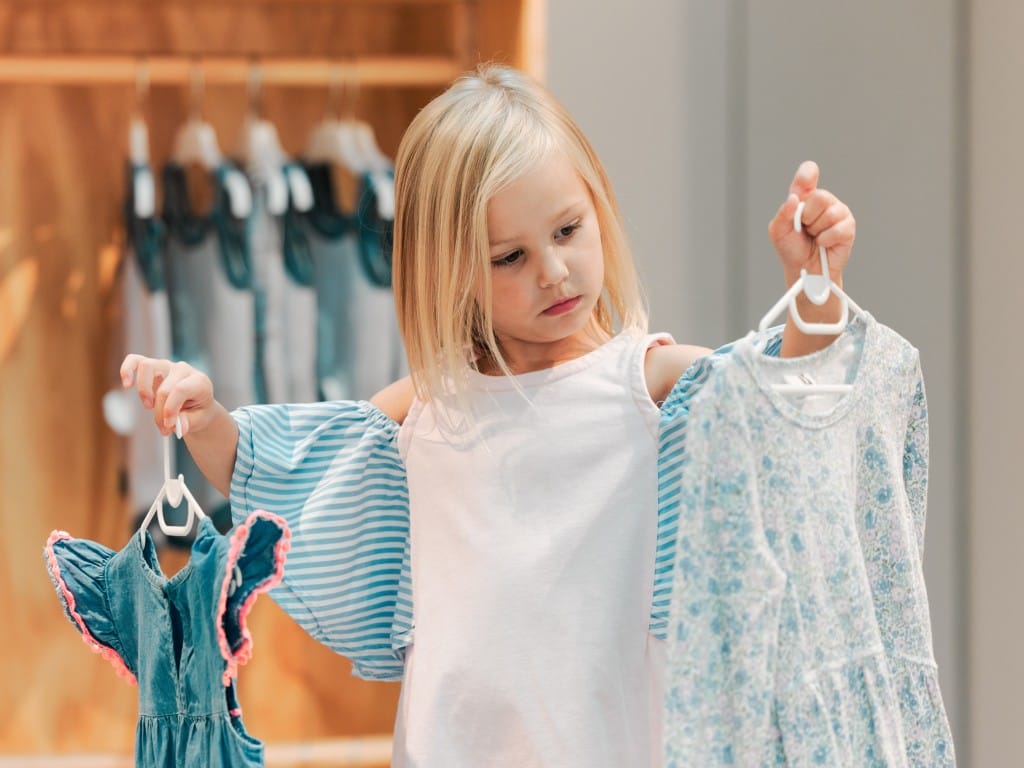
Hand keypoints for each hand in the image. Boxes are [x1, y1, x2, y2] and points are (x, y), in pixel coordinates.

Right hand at [119, 355, 215, 437]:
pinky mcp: (152, 366)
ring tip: (148, 406)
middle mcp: (183, 369)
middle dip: (160, 412)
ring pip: (147, 367)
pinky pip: (135, 360)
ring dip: (143, 391)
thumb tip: (176, 426)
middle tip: (164, 428)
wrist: (197, 405)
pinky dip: (127, 370)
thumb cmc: (198, 411)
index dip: (170, 409)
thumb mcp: (199, 420)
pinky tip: (127, 385)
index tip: (169, 426)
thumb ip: (188, 422)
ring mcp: (167, 365)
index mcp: (199, 381)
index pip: (180, 390)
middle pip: (163, 388)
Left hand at [768, 160, 854, 285]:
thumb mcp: (778, 232)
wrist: (804, 270)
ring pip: (829, 213)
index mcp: (805, 197)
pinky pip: (838, 229)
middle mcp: (823, 201)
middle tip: (804, 228)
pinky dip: (825, 240)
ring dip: (816, 230)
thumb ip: (783, 214)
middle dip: (807, 217)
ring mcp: (838, 213)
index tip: (806, 179)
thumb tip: (793, 198)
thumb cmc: (792, 249)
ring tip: (814, 237)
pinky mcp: (848, 228)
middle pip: (819, 196)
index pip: (808, 175)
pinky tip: (823, 243)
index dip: (807, 175)